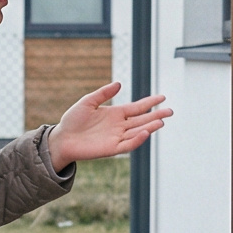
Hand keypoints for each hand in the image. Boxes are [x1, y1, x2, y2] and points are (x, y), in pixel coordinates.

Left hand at [48, 82, 171, 170]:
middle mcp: (119, 126)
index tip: (162, 97)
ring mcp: (116, 137)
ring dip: (149, 127)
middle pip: (142, 120)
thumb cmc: (73, 120)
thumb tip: (119, 84)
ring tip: (161, 121)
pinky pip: (127, 144)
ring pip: (138, 132)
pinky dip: (137, 139)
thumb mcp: (88, 101)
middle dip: (156, 115)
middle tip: (170, 111)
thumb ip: (103, 93)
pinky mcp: (111, 148)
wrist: (62, 138)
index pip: (137, 108)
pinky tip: (145, 132)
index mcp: (115, 114)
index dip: (149, 103)